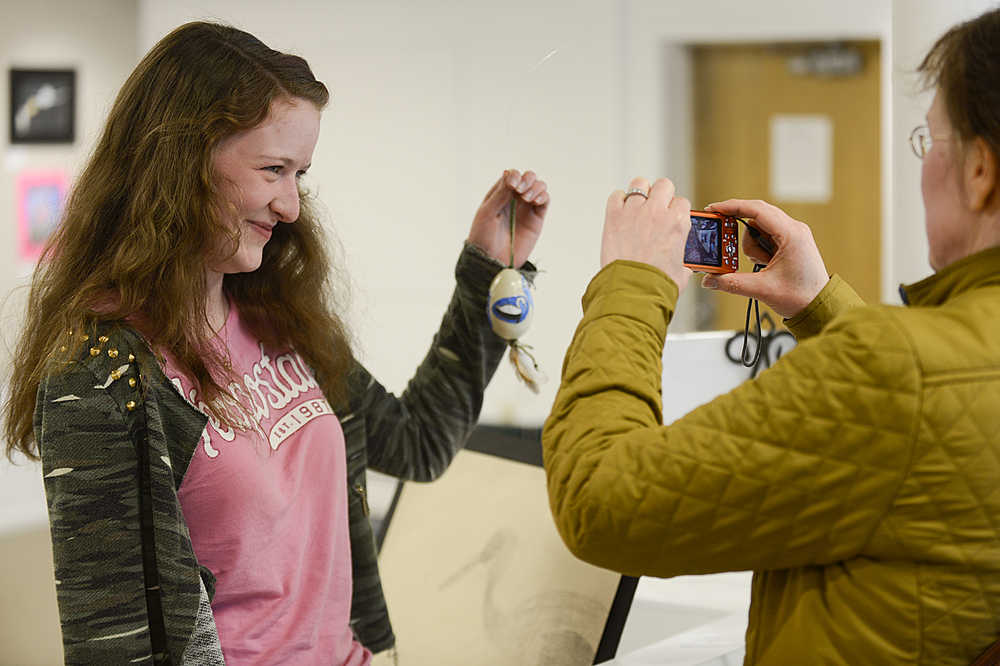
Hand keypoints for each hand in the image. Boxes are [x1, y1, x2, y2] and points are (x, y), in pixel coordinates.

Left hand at [467, 169, 547, 266]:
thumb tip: (510, 174)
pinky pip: (545, 201)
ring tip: (527, 198)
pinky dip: (543, 196)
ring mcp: (526, 208)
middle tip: (520, 191)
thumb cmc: (483, 237)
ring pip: (539, 187)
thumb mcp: (487, 214)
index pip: (512, 175)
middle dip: (527, 179)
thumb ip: (500, 195)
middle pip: (528, 177)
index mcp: (499, 194)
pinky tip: (535, 201)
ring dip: (536, 187)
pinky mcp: (536, 220)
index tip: (513, 186)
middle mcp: (514, 199)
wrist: (491, 260)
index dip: (515, 176)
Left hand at [601, 177, 691, 290]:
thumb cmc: (656, 284)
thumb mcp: (681, 272)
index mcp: (677, 223)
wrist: (632, 290)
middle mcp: (657, 212)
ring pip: (639, 183)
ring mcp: (635, 211)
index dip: (676, 210)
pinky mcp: (614, 216)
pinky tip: (620, 212)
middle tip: (656, 208)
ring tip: (637, 206)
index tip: (670, 217)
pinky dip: (618, 201)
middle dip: (661, 194)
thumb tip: (682, 266)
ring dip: (640, 193)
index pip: (682, 202)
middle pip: (664, 185)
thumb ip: (683, 262)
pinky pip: (616, 195)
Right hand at [701, 199, 828, 318]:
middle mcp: (794, 230)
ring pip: (759, 228)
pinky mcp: (790, 243)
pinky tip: (763, 263)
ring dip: (752, 245)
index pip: (757, 210)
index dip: (733, 207)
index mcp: (791, 234)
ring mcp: (793, 235)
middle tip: (724, 240)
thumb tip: (710, 280)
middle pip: (756, 216)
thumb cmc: (801, 296)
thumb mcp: (762, 289)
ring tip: (760, 264)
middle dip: (739, 229)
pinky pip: (766, 237)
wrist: (819, 306)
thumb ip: (732, 283)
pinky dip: (758, 248)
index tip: (714, 209)